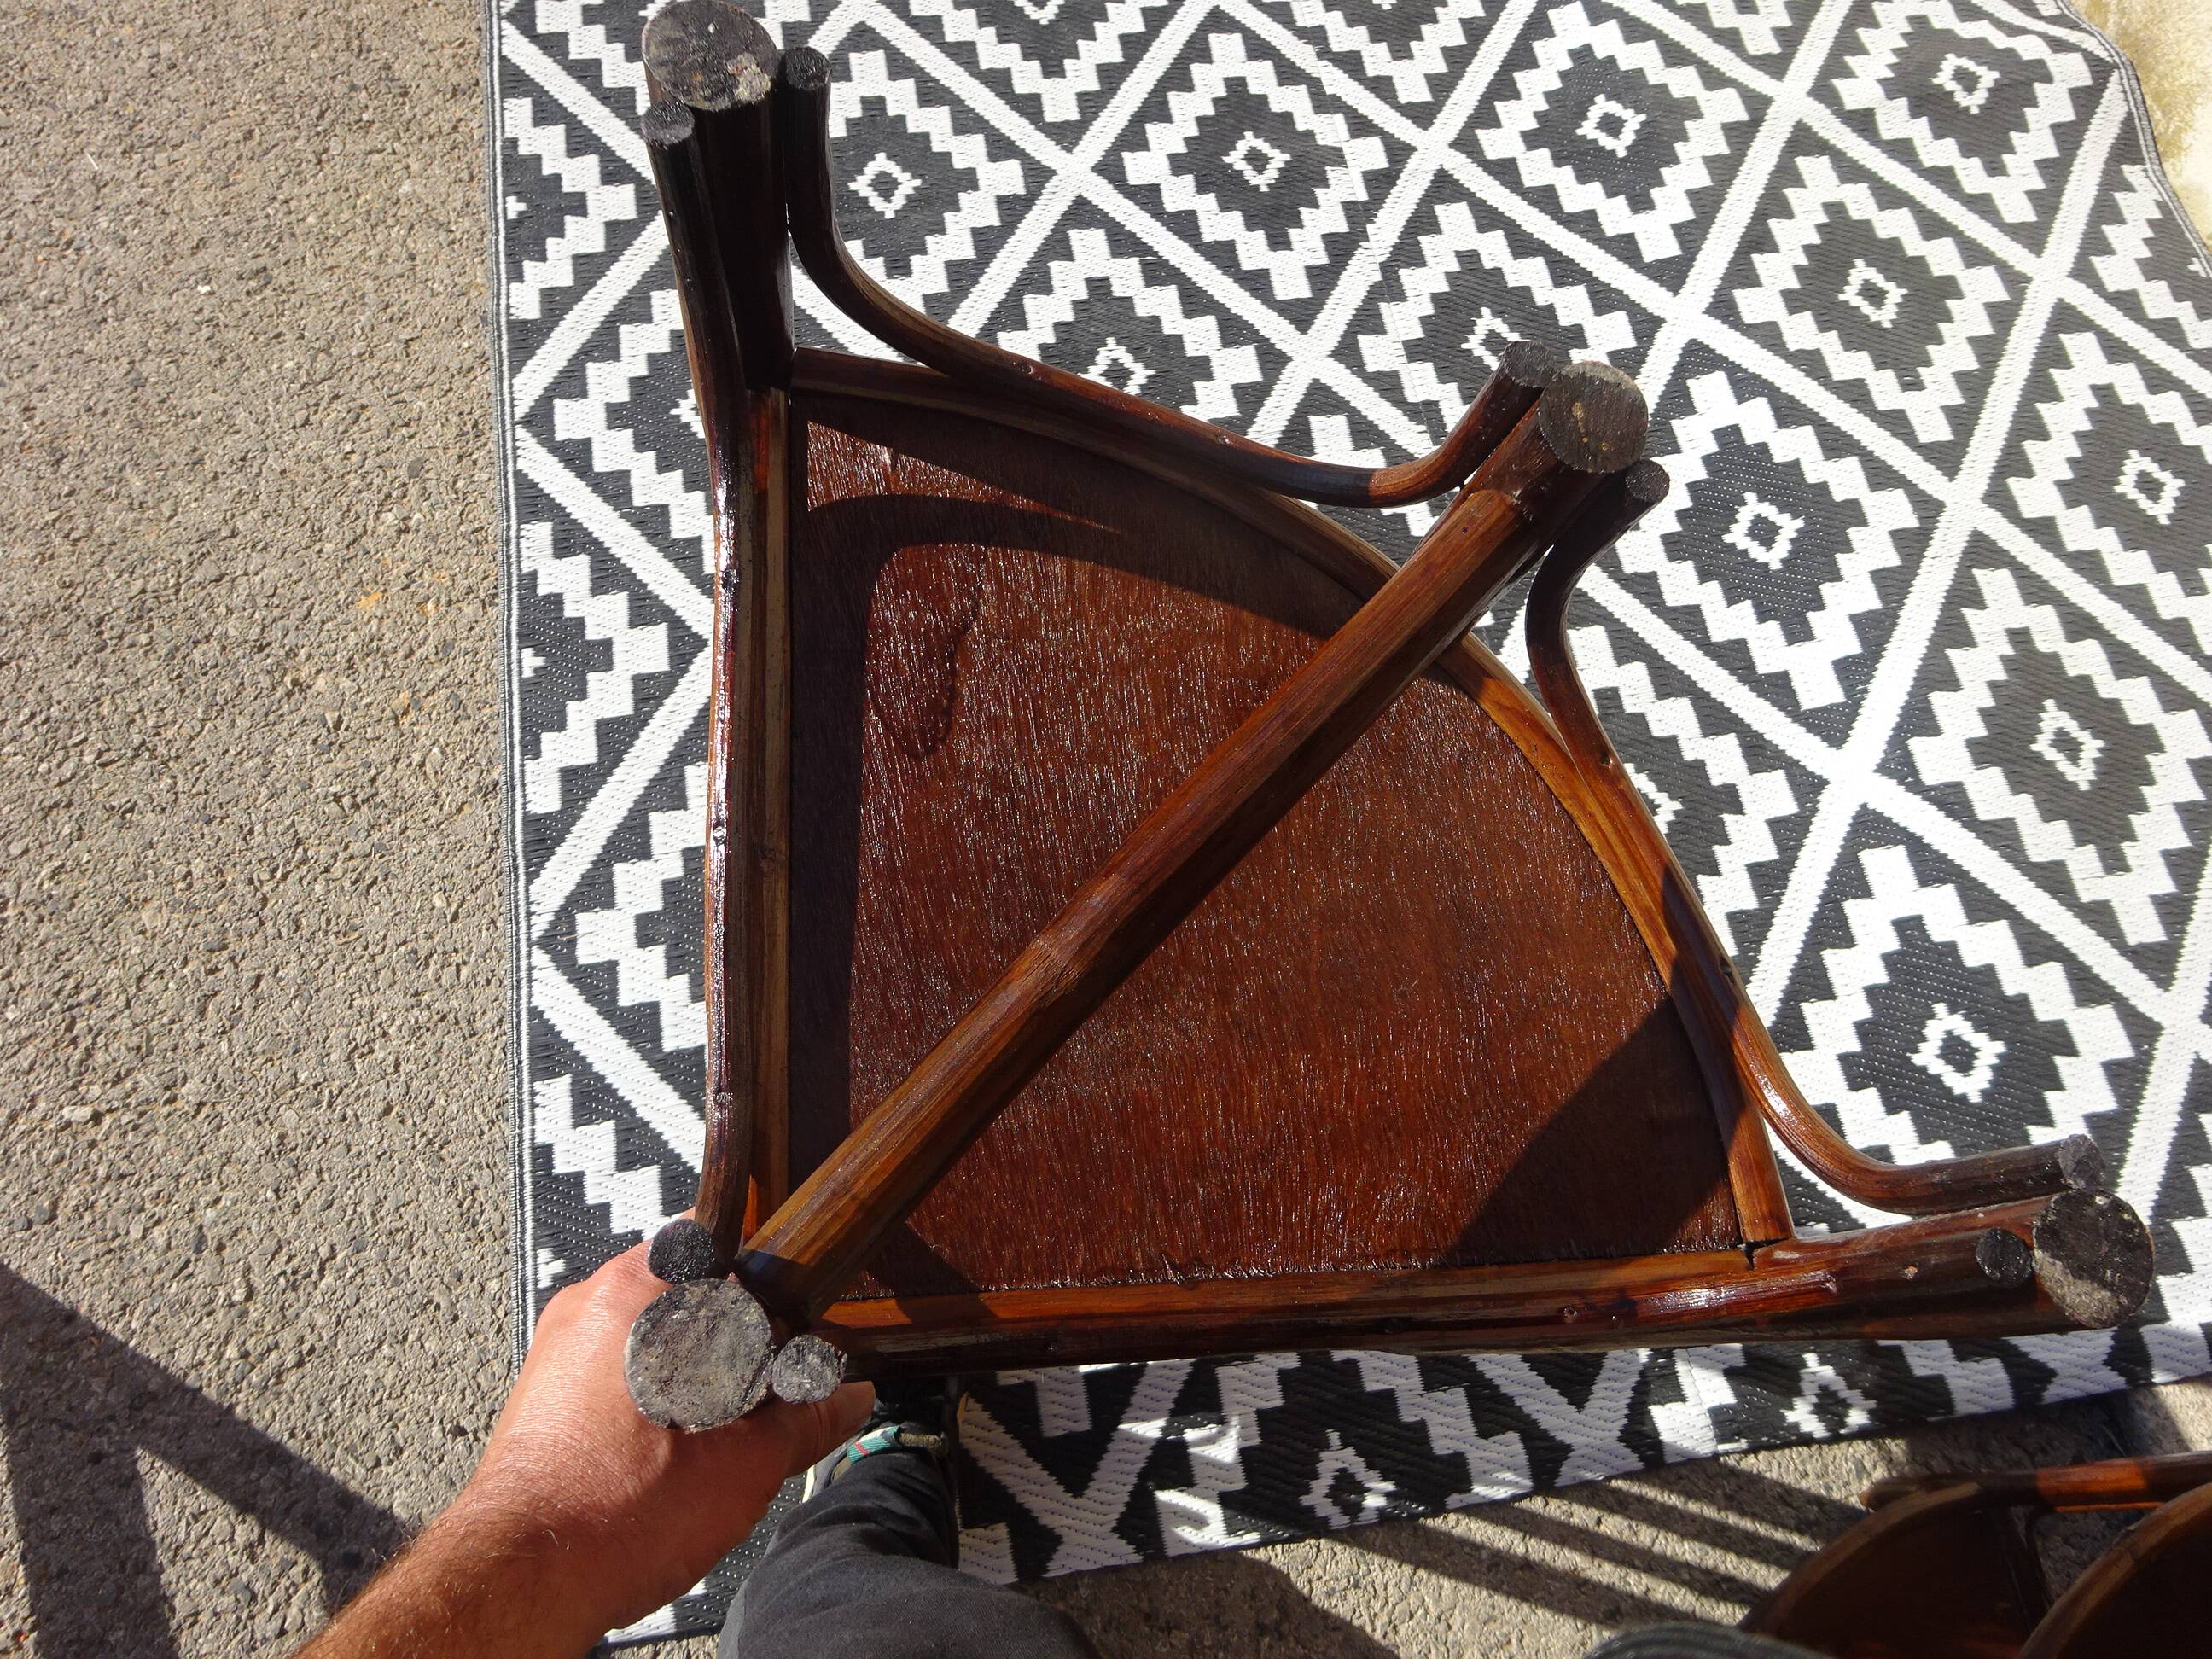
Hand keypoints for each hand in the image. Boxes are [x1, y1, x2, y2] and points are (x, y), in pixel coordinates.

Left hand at [298, 1239, 871, 1656]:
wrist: (521, 1582)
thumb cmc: (609, 1516)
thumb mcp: (742, 1466)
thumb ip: (805, 1419)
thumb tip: (847, 1398)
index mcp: (638, 1290)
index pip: (727, 1243)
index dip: (775, 1287)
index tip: (798, 1330)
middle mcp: (591, 1302)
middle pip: (693, 1291)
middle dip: (740, 1337)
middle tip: (771, 1392)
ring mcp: (562, 1345)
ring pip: (659, 1332)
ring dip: (700, 1370)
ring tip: (726, 1430)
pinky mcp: (548, 1389)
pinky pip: (622, 1366)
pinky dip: (659, 1393)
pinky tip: (681, 1450)